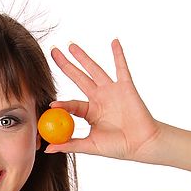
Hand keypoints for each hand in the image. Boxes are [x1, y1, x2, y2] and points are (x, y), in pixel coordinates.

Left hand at [46, 39, 161, 160]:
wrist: (142, 145)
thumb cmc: (118, 147)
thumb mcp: (91, 146)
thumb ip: (70, 144)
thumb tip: (48, 149)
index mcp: (90, 112)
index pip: (71, 104)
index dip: (62, 104)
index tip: (51, 104)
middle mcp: (99, 98)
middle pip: (78, 77)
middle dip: (66, 65)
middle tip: (53, 51)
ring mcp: (112, 91)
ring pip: (94, 70)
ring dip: (83, 57)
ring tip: (71, 45)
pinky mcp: (126, 87)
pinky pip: (121, 68)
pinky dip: (118, 54)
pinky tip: (113, 42)